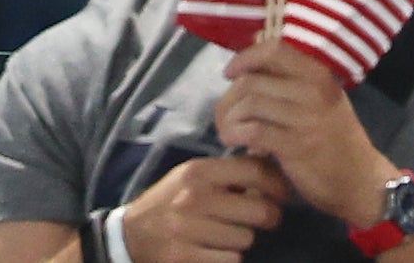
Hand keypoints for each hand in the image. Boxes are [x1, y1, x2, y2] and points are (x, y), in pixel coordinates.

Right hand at [117, 155, 290, 262]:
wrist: (131, 235)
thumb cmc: (171, 204)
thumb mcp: (191, 178)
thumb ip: (228, 173)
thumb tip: (270, 161)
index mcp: (197, 172)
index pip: (255, 170)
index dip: (278, 184)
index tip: (282, 194)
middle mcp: (193, 197)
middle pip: (261, 210)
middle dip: (267, 218)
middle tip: (260, 219)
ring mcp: (188, 228)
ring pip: (247, 239)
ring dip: (241, 241)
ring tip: (223, 235)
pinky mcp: (185, 256)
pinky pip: (232, 260)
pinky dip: (227, 258)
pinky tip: (212, 251)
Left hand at [215, 39, 392, 224]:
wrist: (362, 182)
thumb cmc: (334, 138)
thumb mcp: (320, 97)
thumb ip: (290, 74)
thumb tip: (255, 39)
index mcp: (319, 75)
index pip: (274, 49)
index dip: (245, 57)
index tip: (230, 73)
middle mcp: (315, 91)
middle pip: (252, 81)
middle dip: (230, 98)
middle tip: (225, 115)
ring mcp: (308, 119)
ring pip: (249, 104)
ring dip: (228, 118)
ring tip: (227, 130)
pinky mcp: (299, 146)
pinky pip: (253, 130)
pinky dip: (235, 134)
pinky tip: (234, 141)